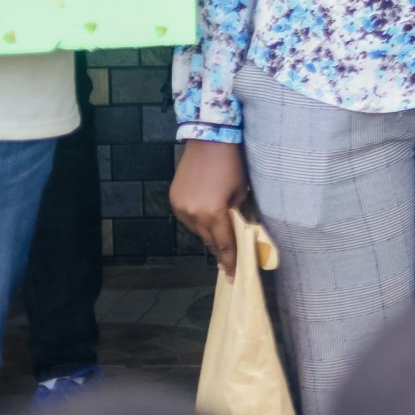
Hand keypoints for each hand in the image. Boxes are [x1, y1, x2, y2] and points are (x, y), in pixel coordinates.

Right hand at [169, 141, 249, 274]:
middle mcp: (193, 214)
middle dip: (219, 249)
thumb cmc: (232, 164)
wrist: (209, 140)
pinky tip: (206, 216)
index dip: (229, 261)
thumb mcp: (241, 191)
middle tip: (227, 260)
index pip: (224, 244)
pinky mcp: (174, 199)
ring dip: (208, 232)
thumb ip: (237, 212)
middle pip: (208, 239)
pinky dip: (197, 219)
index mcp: (213, 213)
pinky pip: (187, 217)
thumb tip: (236, 226)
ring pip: (196, 229)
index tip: (231, 275)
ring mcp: (180, 206)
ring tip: (219, 234)